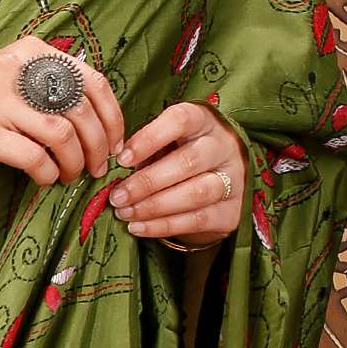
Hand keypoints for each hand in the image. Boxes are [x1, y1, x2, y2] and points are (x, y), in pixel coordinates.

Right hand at [0, 29, 127, 183]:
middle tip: (97, 168)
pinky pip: (33, 157)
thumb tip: (101, 121)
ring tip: (70, 175)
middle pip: (81, 110)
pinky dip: (48, 173)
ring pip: (62, 135)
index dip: (113, 118)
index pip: (93, 82)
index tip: (116, 143)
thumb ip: (50, 85)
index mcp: (31, 53)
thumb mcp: (12, 76)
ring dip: (75, 162)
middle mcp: (17, 70)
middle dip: (98, 146)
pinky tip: (44, 178)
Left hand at [108, 98, 245, 250]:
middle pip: (188, 162)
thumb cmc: (180, 157)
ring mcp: (233, 180)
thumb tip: (112, 171)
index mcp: (204, 122)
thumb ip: (144, 152)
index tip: (122, 159)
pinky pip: (196, 220)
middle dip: (147, 182)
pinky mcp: (231, 212)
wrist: (217, 187)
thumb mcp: (165, 145)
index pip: (181, 120)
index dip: (150, 138)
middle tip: (118, 196)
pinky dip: (163, 226)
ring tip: (125, 213)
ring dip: (154, 206)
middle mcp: (224, 147)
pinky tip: (139, 227)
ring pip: (195, 193)